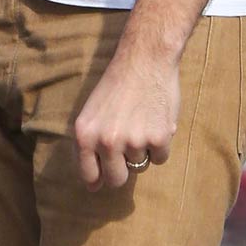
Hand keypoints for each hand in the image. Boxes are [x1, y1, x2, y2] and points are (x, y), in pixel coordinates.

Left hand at [73, 46, 178, 190]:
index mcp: (85, 136)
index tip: (105, 175)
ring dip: (143, 150)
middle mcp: (106, 141)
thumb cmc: (116, 86)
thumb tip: (94, 186)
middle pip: (117, 179)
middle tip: (128, 150)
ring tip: (141, 122)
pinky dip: (161, 145)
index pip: (89, 176)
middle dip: (123, 171)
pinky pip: (160, 158)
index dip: (99, 178)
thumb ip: (89, 147)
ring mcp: (133, 141)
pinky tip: (156, 122)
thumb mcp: (90, 114)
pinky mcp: (159, 138)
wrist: (145, 60)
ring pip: (140, 165)